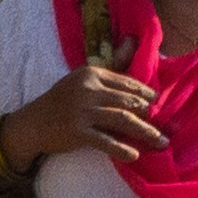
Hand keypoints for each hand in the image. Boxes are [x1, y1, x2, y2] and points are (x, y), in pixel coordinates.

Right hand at [5, 62, 165, 172]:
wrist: (33, 123)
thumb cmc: (61, 101)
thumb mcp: (83, 78)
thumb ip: (110, 66)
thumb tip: (133, 42)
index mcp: (92, 73)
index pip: (126, 83)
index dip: (145, 94)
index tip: (157, 104)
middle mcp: (88, 89)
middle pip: (128, 102)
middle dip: (149, 115)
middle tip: (164, 128)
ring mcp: (82, 111)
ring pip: (122, 120)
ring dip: (145, 132)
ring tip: (160, 142)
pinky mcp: (77, 132)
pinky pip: (105, 141)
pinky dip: (121, 149)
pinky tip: (134, 155)